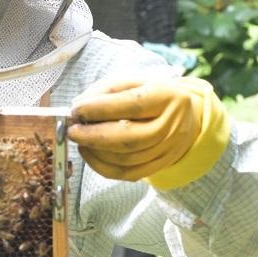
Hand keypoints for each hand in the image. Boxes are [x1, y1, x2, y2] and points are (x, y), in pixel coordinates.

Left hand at [67, 77, 229, 188]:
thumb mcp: (133, 82)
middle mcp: (172, 126)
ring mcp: (168, 150)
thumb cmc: (151, 96)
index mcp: (167, 97)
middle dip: (94, 136)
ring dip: (95, 151)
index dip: (100, 108)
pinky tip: (88, 153)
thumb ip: (106, 91)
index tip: (76, 109)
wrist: (185, 116)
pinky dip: (101, 166)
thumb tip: (79, 106)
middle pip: (130, 138)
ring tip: (79, 139)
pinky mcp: (159, 166)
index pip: (132, 105)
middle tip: (72, 130)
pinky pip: (126, 174)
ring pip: (126, 158)